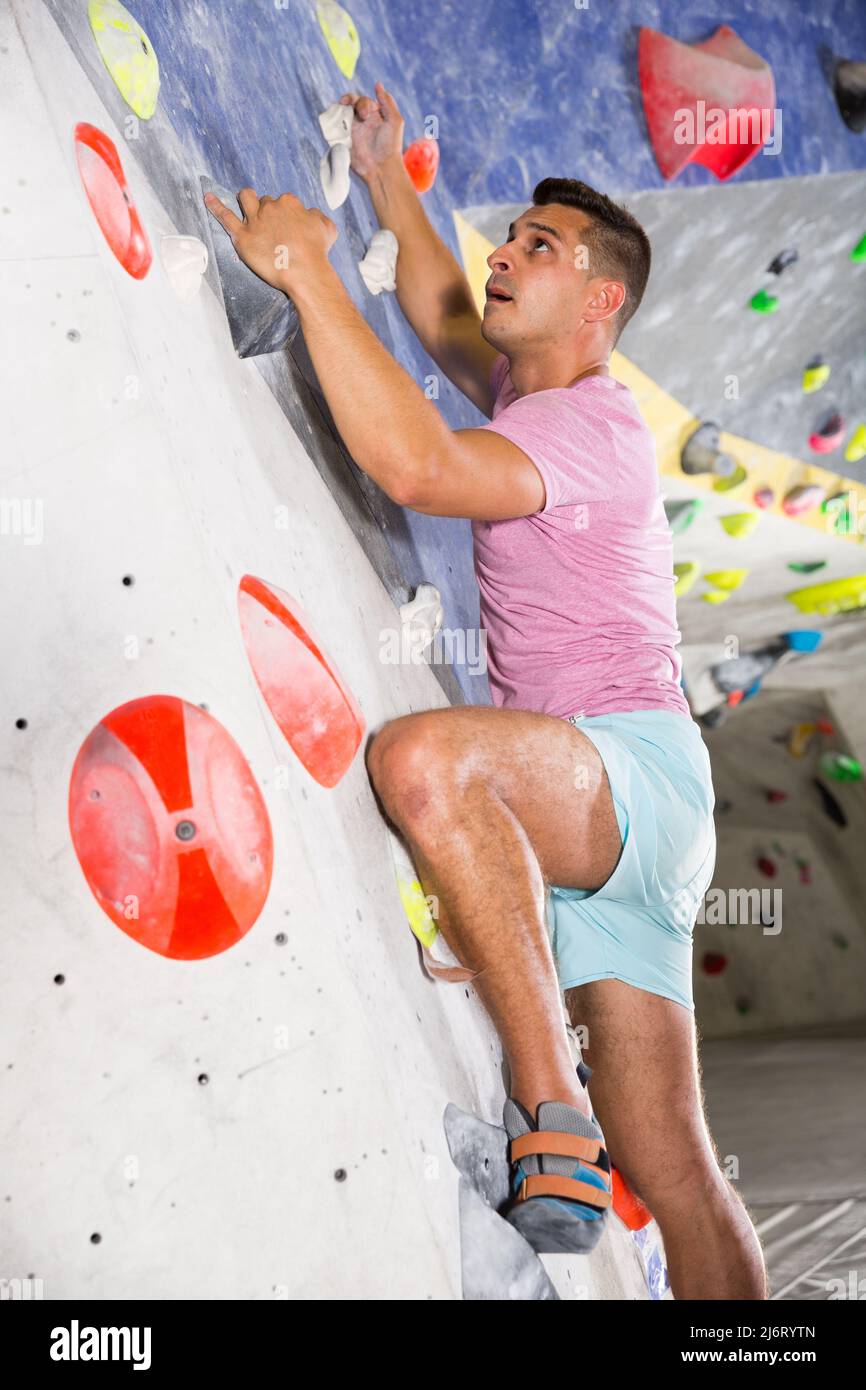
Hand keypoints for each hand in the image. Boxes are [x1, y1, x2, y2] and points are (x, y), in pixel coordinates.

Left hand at [203, 187, 337, 293]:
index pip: (284, 202)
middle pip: (265, 201)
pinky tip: (207, 198)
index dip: (285, 214)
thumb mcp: (327, 228)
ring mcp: (255, 220)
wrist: (304, 271)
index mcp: (290, 203)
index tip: (287, 226)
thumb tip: (309, 214)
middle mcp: (271, 206)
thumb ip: (316, 216)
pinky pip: (225, 216)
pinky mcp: (243, 236)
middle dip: (268, 210)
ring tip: (245, 203)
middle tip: (272, 227)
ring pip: (246, 199)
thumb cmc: (317, 252)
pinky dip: (215, 206)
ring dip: (246, 199)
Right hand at [339, 80, 404, 181]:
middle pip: (350, 103)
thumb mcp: (395, 120)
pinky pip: (335, 127)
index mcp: (374, 115)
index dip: (362, 101)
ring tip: (340, 110)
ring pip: (341, 113)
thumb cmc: (391, 145)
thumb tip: (377, 84)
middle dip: (349, 101)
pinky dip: (333, 122)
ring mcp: (352, 131)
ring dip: (339, 109)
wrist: (381, 168)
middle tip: (352, 109)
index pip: (363, 100)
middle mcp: (362, 121)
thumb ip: (387, 101)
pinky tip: (335, 121)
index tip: (366, 112)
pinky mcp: (344, 141)